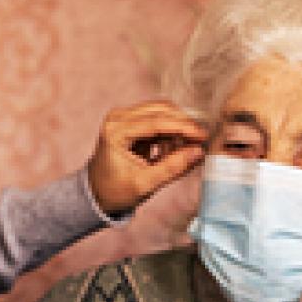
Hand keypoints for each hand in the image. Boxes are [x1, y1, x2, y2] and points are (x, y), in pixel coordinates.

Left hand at [87, 101, 206, 215]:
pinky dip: (170, 132)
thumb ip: (173, 168)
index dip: (183, 127)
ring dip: (178, 129)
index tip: (203, 136)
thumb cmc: (116, 191)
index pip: (156, 121)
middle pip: (162, 109)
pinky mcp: (131, 120)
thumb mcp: (145, 184)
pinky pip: (159, 119)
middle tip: (200, 143)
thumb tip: (199, 152)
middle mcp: (118, 117)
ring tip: (182, 152)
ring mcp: (124, 116)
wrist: (97, 193)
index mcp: (115, 131)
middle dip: (184, 125)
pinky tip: (172, 151)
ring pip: (162, 111)